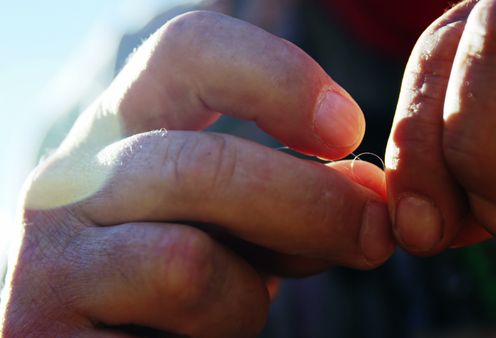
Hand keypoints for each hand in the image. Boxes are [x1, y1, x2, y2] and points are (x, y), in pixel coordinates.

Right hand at [1, 11, 393, 336]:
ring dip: (246, 300)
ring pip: (189, 265)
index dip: (280, 76)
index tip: (348, 127)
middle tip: (376, 234)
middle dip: (312, 205)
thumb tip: (371, 195)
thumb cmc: (179, 273)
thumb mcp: (234, 221)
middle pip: (204, 165)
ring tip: (234, 309)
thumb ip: (291, 201)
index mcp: (118, 130)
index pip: (188, 51)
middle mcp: (68, 182)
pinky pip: (173, 336)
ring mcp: (48, 264)